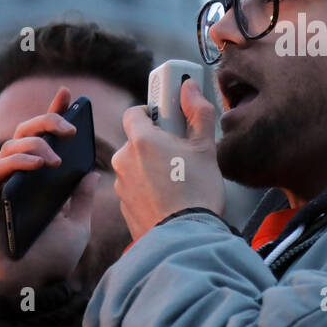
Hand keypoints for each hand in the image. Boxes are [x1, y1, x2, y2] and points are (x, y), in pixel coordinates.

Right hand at [0, 86, 100, 296]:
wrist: (29, 291)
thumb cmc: (50, 261)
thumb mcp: (76, 224)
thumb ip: (80, 196)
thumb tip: (91, 170)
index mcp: (38, 181)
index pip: (44, 139)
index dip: (54, 113)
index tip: (69, 94)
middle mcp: (16, 179)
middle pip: (26, 134)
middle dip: (48, 120)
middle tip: (70, 126)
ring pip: (12, 146)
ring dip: (36, 144)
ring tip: (55, 158)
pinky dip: (17, 160)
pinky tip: (38, 164)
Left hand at [113, 78, 224, 240]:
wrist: (185, 239)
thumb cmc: (196, 192)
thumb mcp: (205, 148)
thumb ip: (198, 112)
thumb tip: (190, 87)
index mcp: (141, 140)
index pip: (134, 112)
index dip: (152, 112)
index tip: (169, 118)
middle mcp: (124, 160)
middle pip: (136, 141)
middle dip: (156, 143)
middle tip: (181, 152)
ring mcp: (121, 185)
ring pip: (135, 166)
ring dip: (151, 167)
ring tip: (178, 180)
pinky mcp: (123, 207)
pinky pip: (135, 188)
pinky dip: (148, 189)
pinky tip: (170, 198)